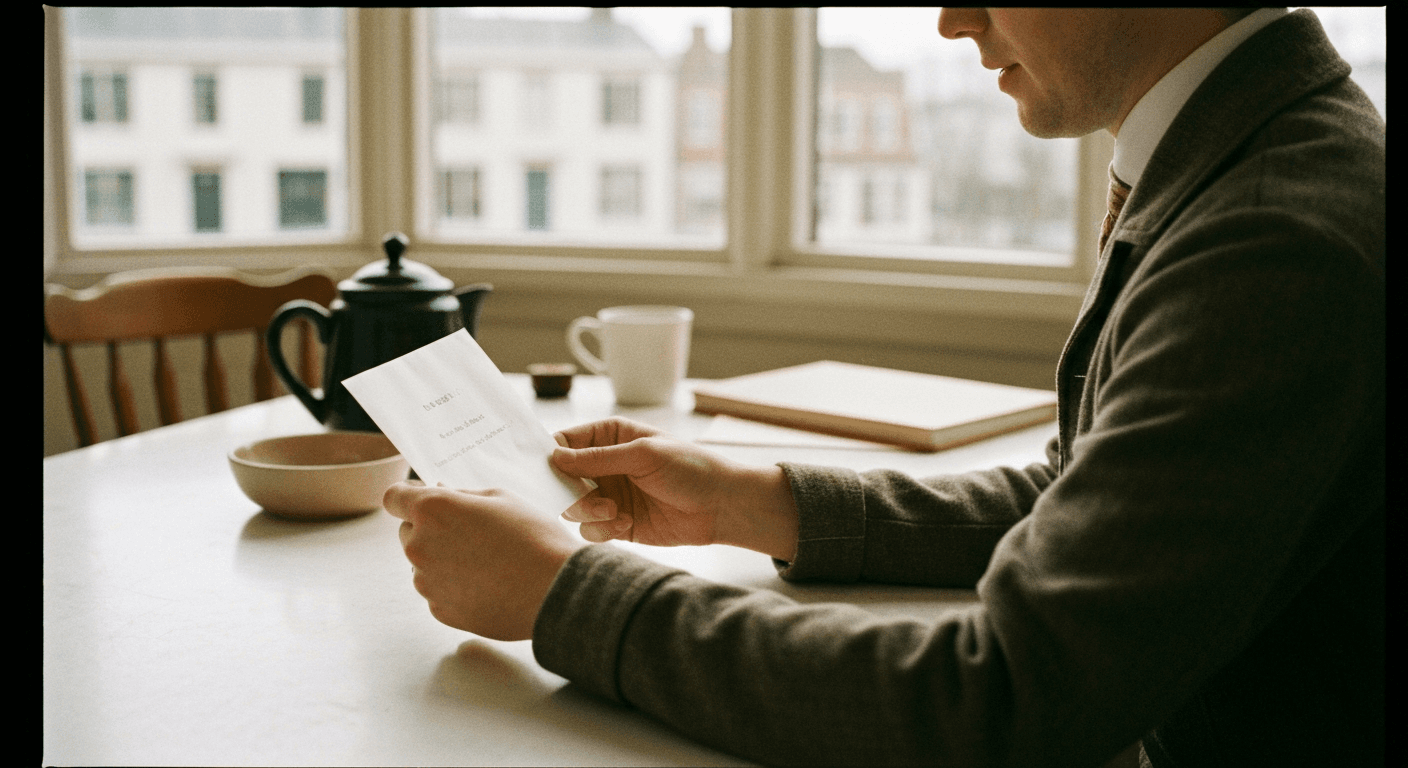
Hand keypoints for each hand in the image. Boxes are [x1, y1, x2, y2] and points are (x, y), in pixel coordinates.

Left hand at [383, 482, 582, 640]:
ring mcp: (427, 582)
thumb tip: (444, 497)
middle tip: (469, 531)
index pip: (394, 498)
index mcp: (433, 510)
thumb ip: (462, 496)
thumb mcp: (501, 497)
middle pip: (408, 531)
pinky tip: (486, 582)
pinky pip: (437, 590)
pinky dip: (454, 585)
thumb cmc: (534, 537)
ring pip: (423, 563)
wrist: (556, 589)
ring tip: (484, 560)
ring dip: (443, 558)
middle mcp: (419, 546)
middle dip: (430, 528)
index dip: (407, 496)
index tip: (421, 499)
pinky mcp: (440, 610)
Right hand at [550, 417, 798, 560]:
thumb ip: (598, 457)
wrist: (723, 507)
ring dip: (588, 511)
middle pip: (564, 478)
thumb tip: (555, 457)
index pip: (566, 442)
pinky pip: (592, 529)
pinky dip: (602, 529)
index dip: (550, 455)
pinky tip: (626, 524)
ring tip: (614, 512)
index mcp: (611, 437)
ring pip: (575, 506)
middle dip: (568, 490)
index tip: (542, 471)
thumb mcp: (644, 454)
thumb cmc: (692, 468)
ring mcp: (611, 495)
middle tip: (584, 498)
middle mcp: (606, 465)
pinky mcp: (618, 523)